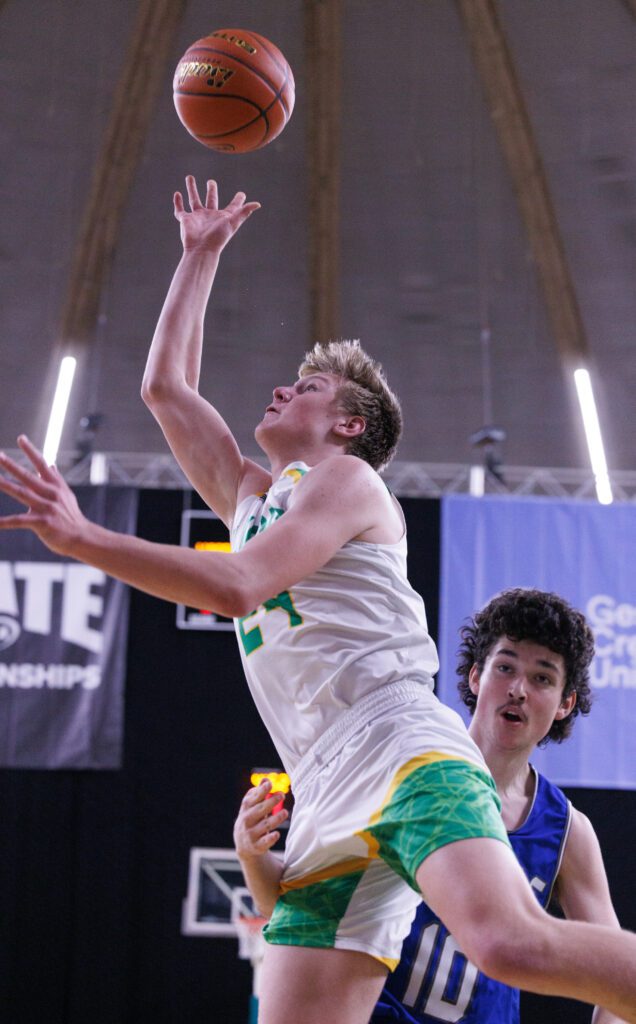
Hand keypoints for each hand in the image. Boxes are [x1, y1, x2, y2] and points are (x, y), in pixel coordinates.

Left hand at [0, 435, 88, 555]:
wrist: (82, 537)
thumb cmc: (72, 516)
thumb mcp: (67, 495)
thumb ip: (56, 479)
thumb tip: (51, 464)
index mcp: (55, 486)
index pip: (42, 464)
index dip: (31, 451)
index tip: (21, 438)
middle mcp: (50, 494)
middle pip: (28, 476)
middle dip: (11, 465)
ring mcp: (47, 507)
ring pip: (22, 493)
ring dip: (5, 485)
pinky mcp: (42, 523)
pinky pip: (20, 521)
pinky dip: (5, 522)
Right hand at [174, 175, 259, 253]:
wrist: (201, 249)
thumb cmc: (218, 237)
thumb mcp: (233, 222)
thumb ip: (244, 212)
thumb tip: (258, 204)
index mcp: (223, 216)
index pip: (233, 206)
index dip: (238, 200)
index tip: (242, 194)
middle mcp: (210, 215)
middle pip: (211, 199)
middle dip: (211, 190)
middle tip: (211, 182)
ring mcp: (197, 217)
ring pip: (194, 200)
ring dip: (191, 189)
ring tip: (189, 177)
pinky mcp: (186, 220)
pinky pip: (180, 210)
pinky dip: (177, 203)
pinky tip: (177, 194)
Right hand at [233, 779, 287, 859]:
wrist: (244, 846)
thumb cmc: (251, 820)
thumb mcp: (251, 807)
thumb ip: (258, 794)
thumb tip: (266, 779)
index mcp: (245, 809)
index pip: (252, 799)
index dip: (261, 791)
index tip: (270, 783)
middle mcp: (246, 821)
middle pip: (259, 810)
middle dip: (270, 802)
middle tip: (282, 795)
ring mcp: (251, 834)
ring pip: (264, 826)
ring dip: (275, 819)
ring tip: (286, 813)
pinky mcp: (257, 846)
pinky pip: (264, 842)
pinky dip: (270, 839)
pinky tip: (276, 834)